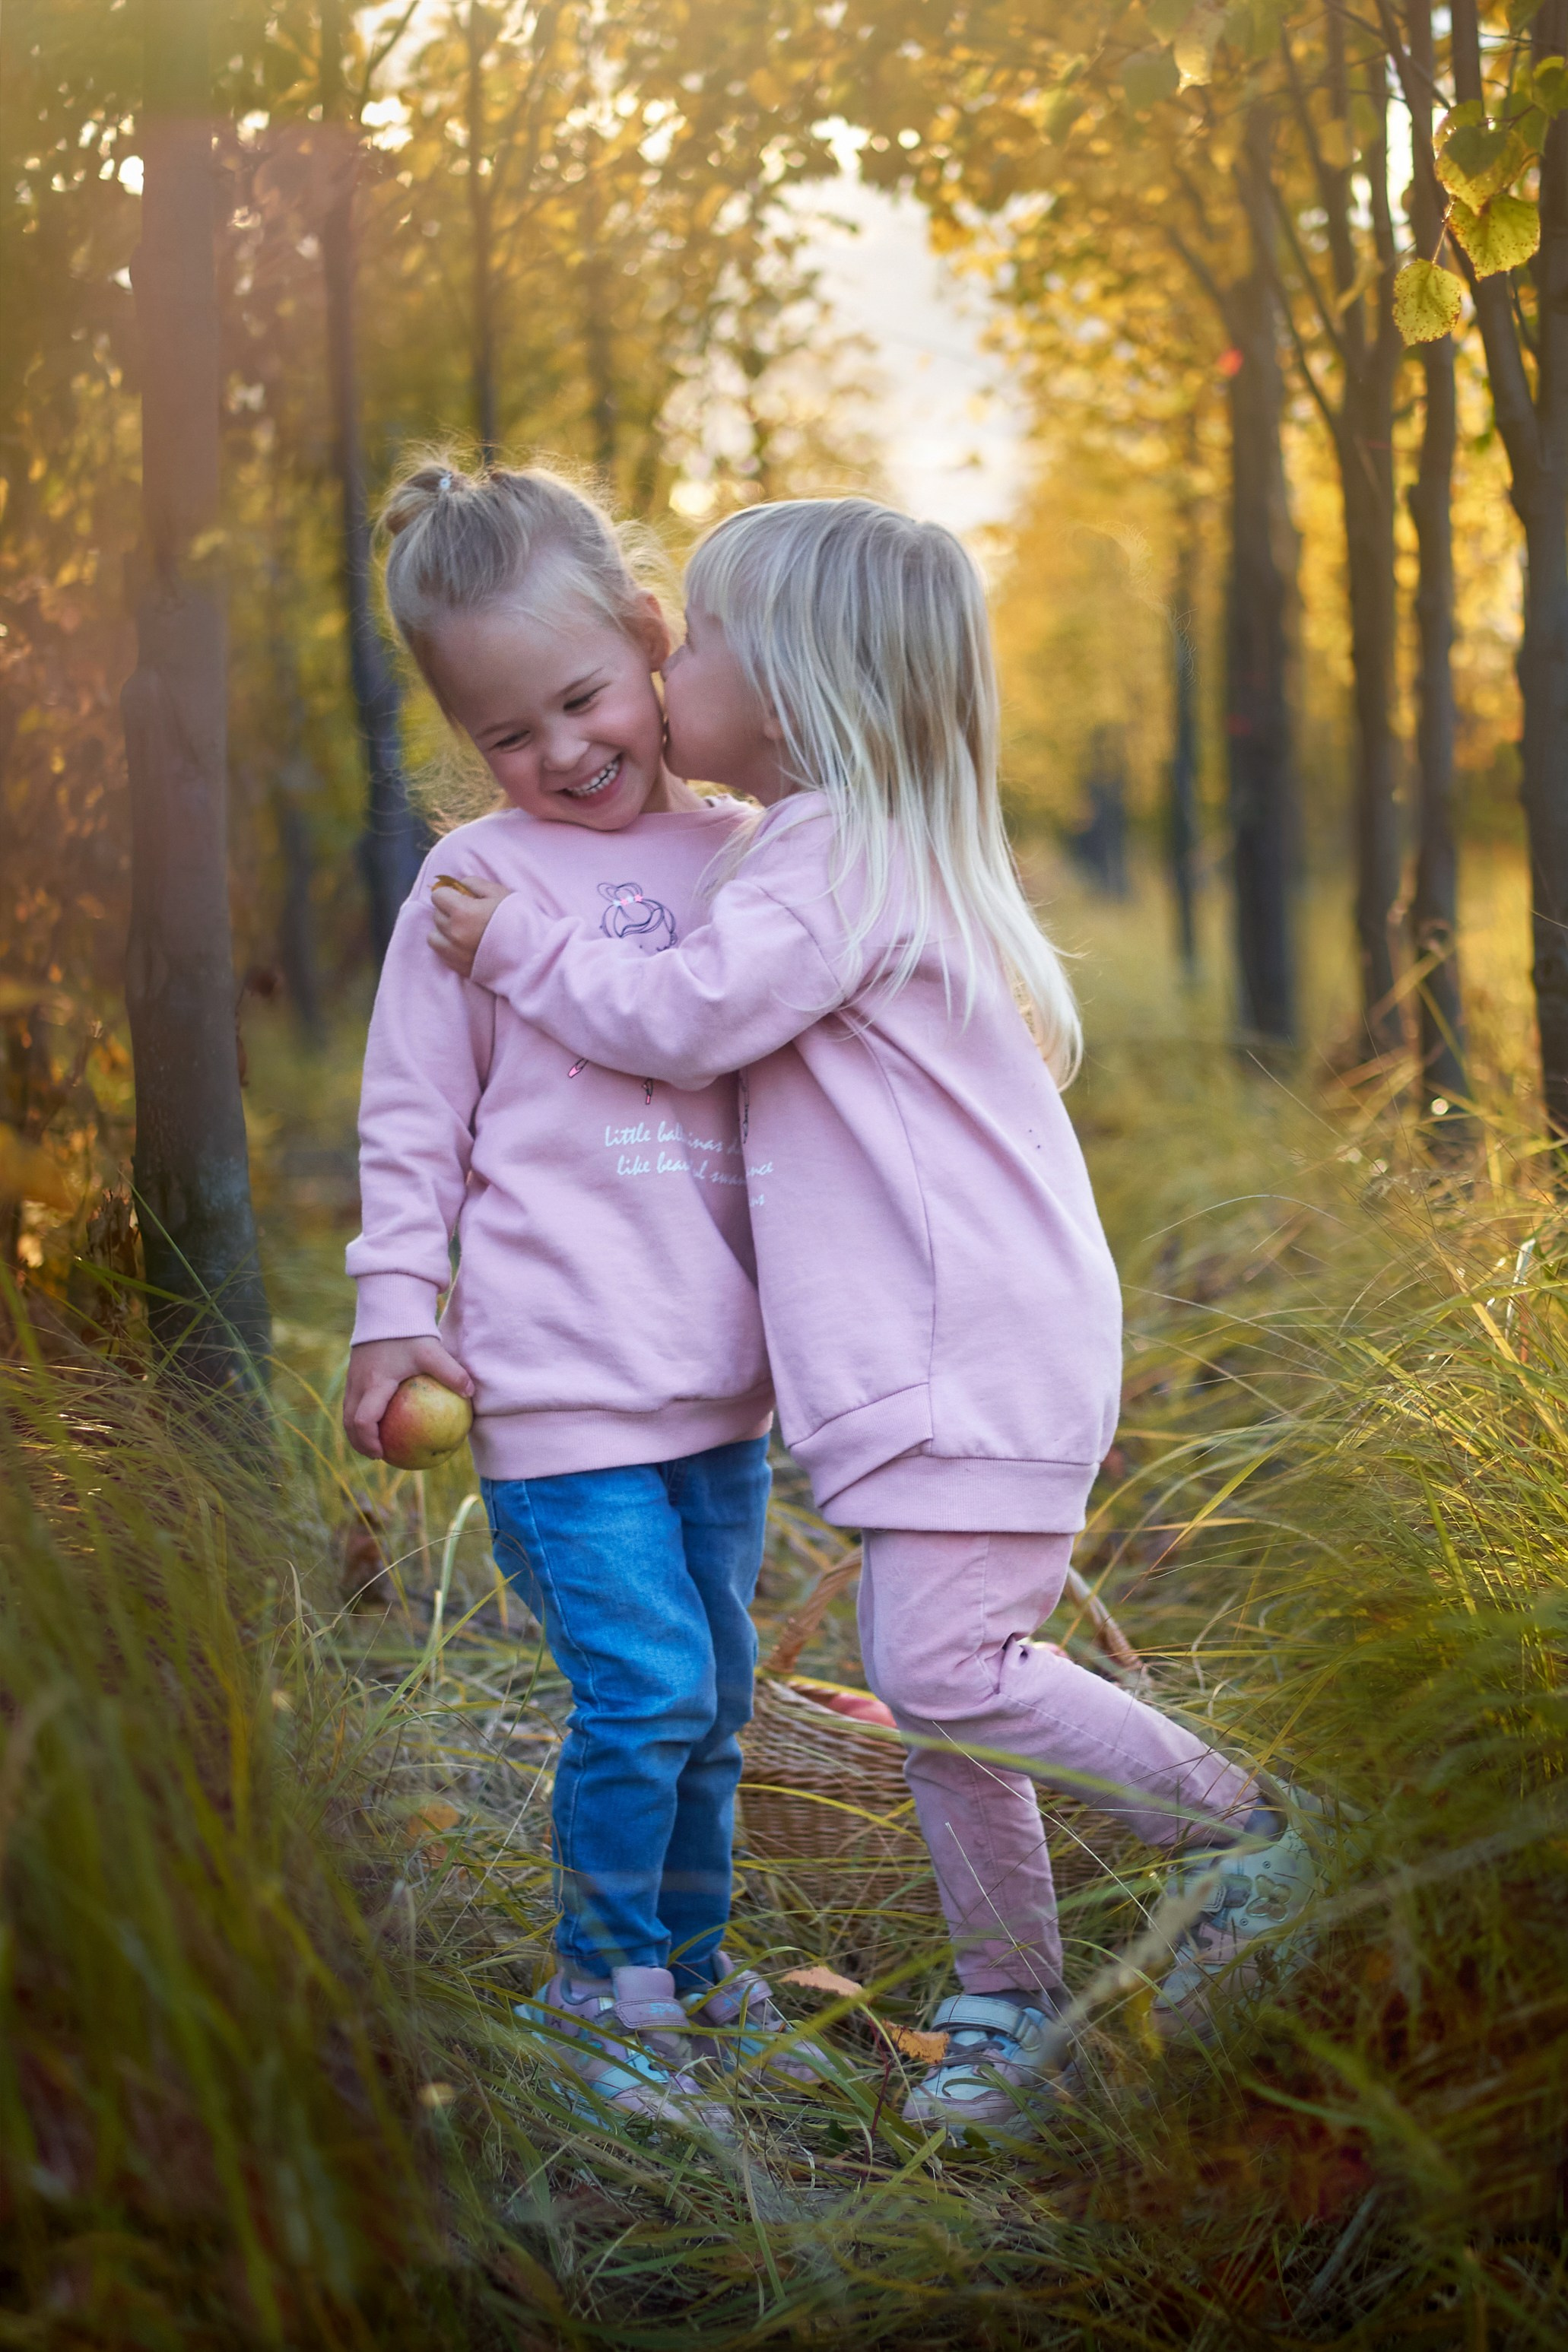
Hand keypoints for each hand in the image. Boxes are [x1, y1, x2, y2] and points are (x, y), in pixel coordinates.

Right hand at [344, 1334, 473, 1459]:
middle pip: (348, 1422)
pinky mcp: (354, 1372)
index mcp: (374, 1383)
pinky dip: (362, 1415)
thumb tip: (471, 1392)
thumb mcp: (432, 1351)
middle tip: (378, 1455)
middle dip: (360, 1442)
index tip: (382, 1453)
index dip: (369, 1440)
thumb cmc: (410, 1332)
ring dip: (358, 1431)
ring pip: (347, 1412)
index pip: (363, 1420)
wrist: (388, 1306)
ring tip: (377, 1443)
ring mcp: (353, 1378)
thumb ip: (451, 1372)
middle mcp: (358, 1383)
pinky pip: (354, 1401)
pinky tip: (382, 1420)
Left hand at [429, 875, 511, 977]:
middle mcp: (454, 934)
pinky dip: (448, 947)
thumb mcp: (500, 893)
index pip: (438, 895)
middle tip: (468, 913)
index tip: (462, 896)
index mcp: (462, 912)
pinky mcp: (460, 968)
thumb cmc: (520, 920)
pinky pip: (441, 954)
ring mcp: (455, 954)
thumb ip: (475, 884)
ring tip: (463, 930)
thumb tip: (460, 885)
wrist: (534, 956)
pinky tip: (465, 945)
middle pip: (436, 915)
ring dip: (444, 931)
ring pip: (434, 937)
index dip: (450, 893)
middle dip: (448, 911)